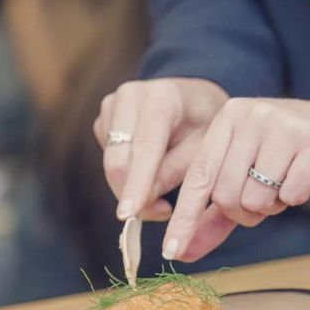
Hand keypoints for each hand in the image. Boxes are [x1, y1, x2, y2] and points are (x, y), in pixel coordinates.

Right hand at [93, 77, 228, 221]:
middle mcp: (130, 96)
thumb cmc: (205, 125)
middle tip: (162, 213)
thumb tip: (144, 201)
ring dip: (131, 187)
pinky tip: (150, 170)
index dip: (136, 184)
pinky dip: (127, 174)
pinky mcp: (104, 118)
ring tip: (163, 196)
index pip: (145, 148)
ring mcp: (112, 105)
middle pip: (119, 159)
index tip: (129, 213)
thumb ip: (174, 172)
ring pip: (111, 163)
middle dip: (133, 194)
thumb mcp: (204, 150)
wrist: (194, 99)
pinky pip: (109, 158)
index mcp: (162, 98)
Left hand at [162, 97, 309, 261]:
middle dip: (244, 212)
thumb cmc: (287, 155)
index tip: (171, 250)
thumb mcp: (245, 174)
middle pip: (226, 194)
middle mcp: (252, 114)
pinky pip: (291, 195)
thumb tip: (181, 253)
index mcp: (228, 117)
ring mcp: (285, 125)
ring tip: (285, 183)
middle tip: (265, 198)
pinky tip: (306, 178)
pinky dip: (296, 198)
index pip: (199, 176)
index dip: (184, 217)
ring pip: (257, 199)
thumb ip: (213, 214)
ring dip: (272, 205)